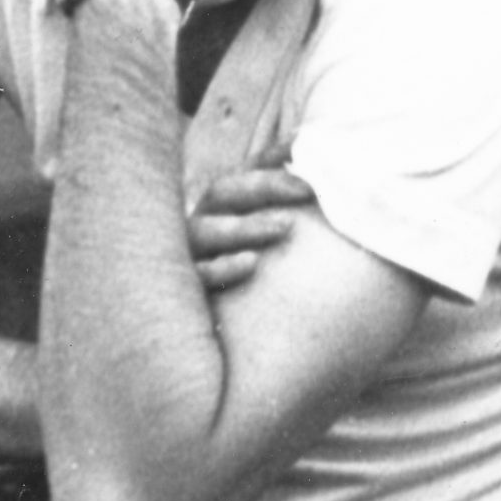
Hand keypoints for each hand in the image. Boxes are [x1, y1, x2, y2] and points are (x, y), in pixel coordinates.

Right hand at [187, 141, 315, 291]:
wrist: (215, 341)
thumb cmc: (254, 275)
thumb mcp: (272, 237)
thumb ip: (290, 206)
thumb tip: (315, 158)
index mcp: (219, 208)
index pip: (243, 173)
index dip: (272, 163)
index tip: (308, 159)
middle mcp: (199, 225)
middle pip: (221, 194)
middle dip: (263, 187)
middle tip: (306, 191)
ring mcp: (185, 256)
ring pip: (204, 231)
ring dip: (243, 225)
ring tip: (284, 227)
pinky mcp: (184, 290)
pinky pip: (198, 276)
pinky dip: (223, 268)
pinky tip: (252, 264)